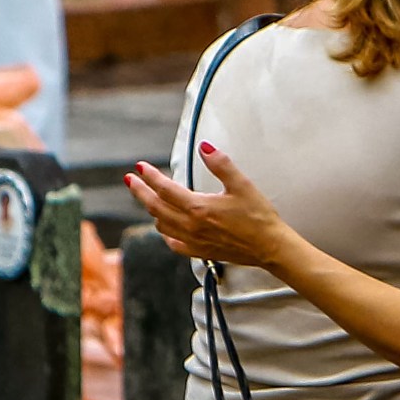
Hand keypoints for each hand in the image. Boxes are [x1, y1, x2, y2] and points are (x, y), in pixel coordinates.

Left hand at [126, 144, 296, 270]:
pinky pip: (173, 243)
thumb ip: (221, 164)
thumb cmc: (258, 215)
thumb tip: (204, 147)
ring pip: (162, 225)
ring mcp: (194, 241)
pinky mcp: (200, 252)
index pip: (165, 189)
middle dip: (140, 192)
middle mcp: (191, 226)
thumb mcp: (242, 184)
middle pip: (155, 207)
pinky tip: (166, 226)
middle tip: (130, 179)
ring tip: (150, 198)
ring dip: (153, 210)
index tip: (140, 166)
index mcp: (199, 208)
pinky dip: (165, 232)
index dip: (150, 176)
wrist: (269, 247)